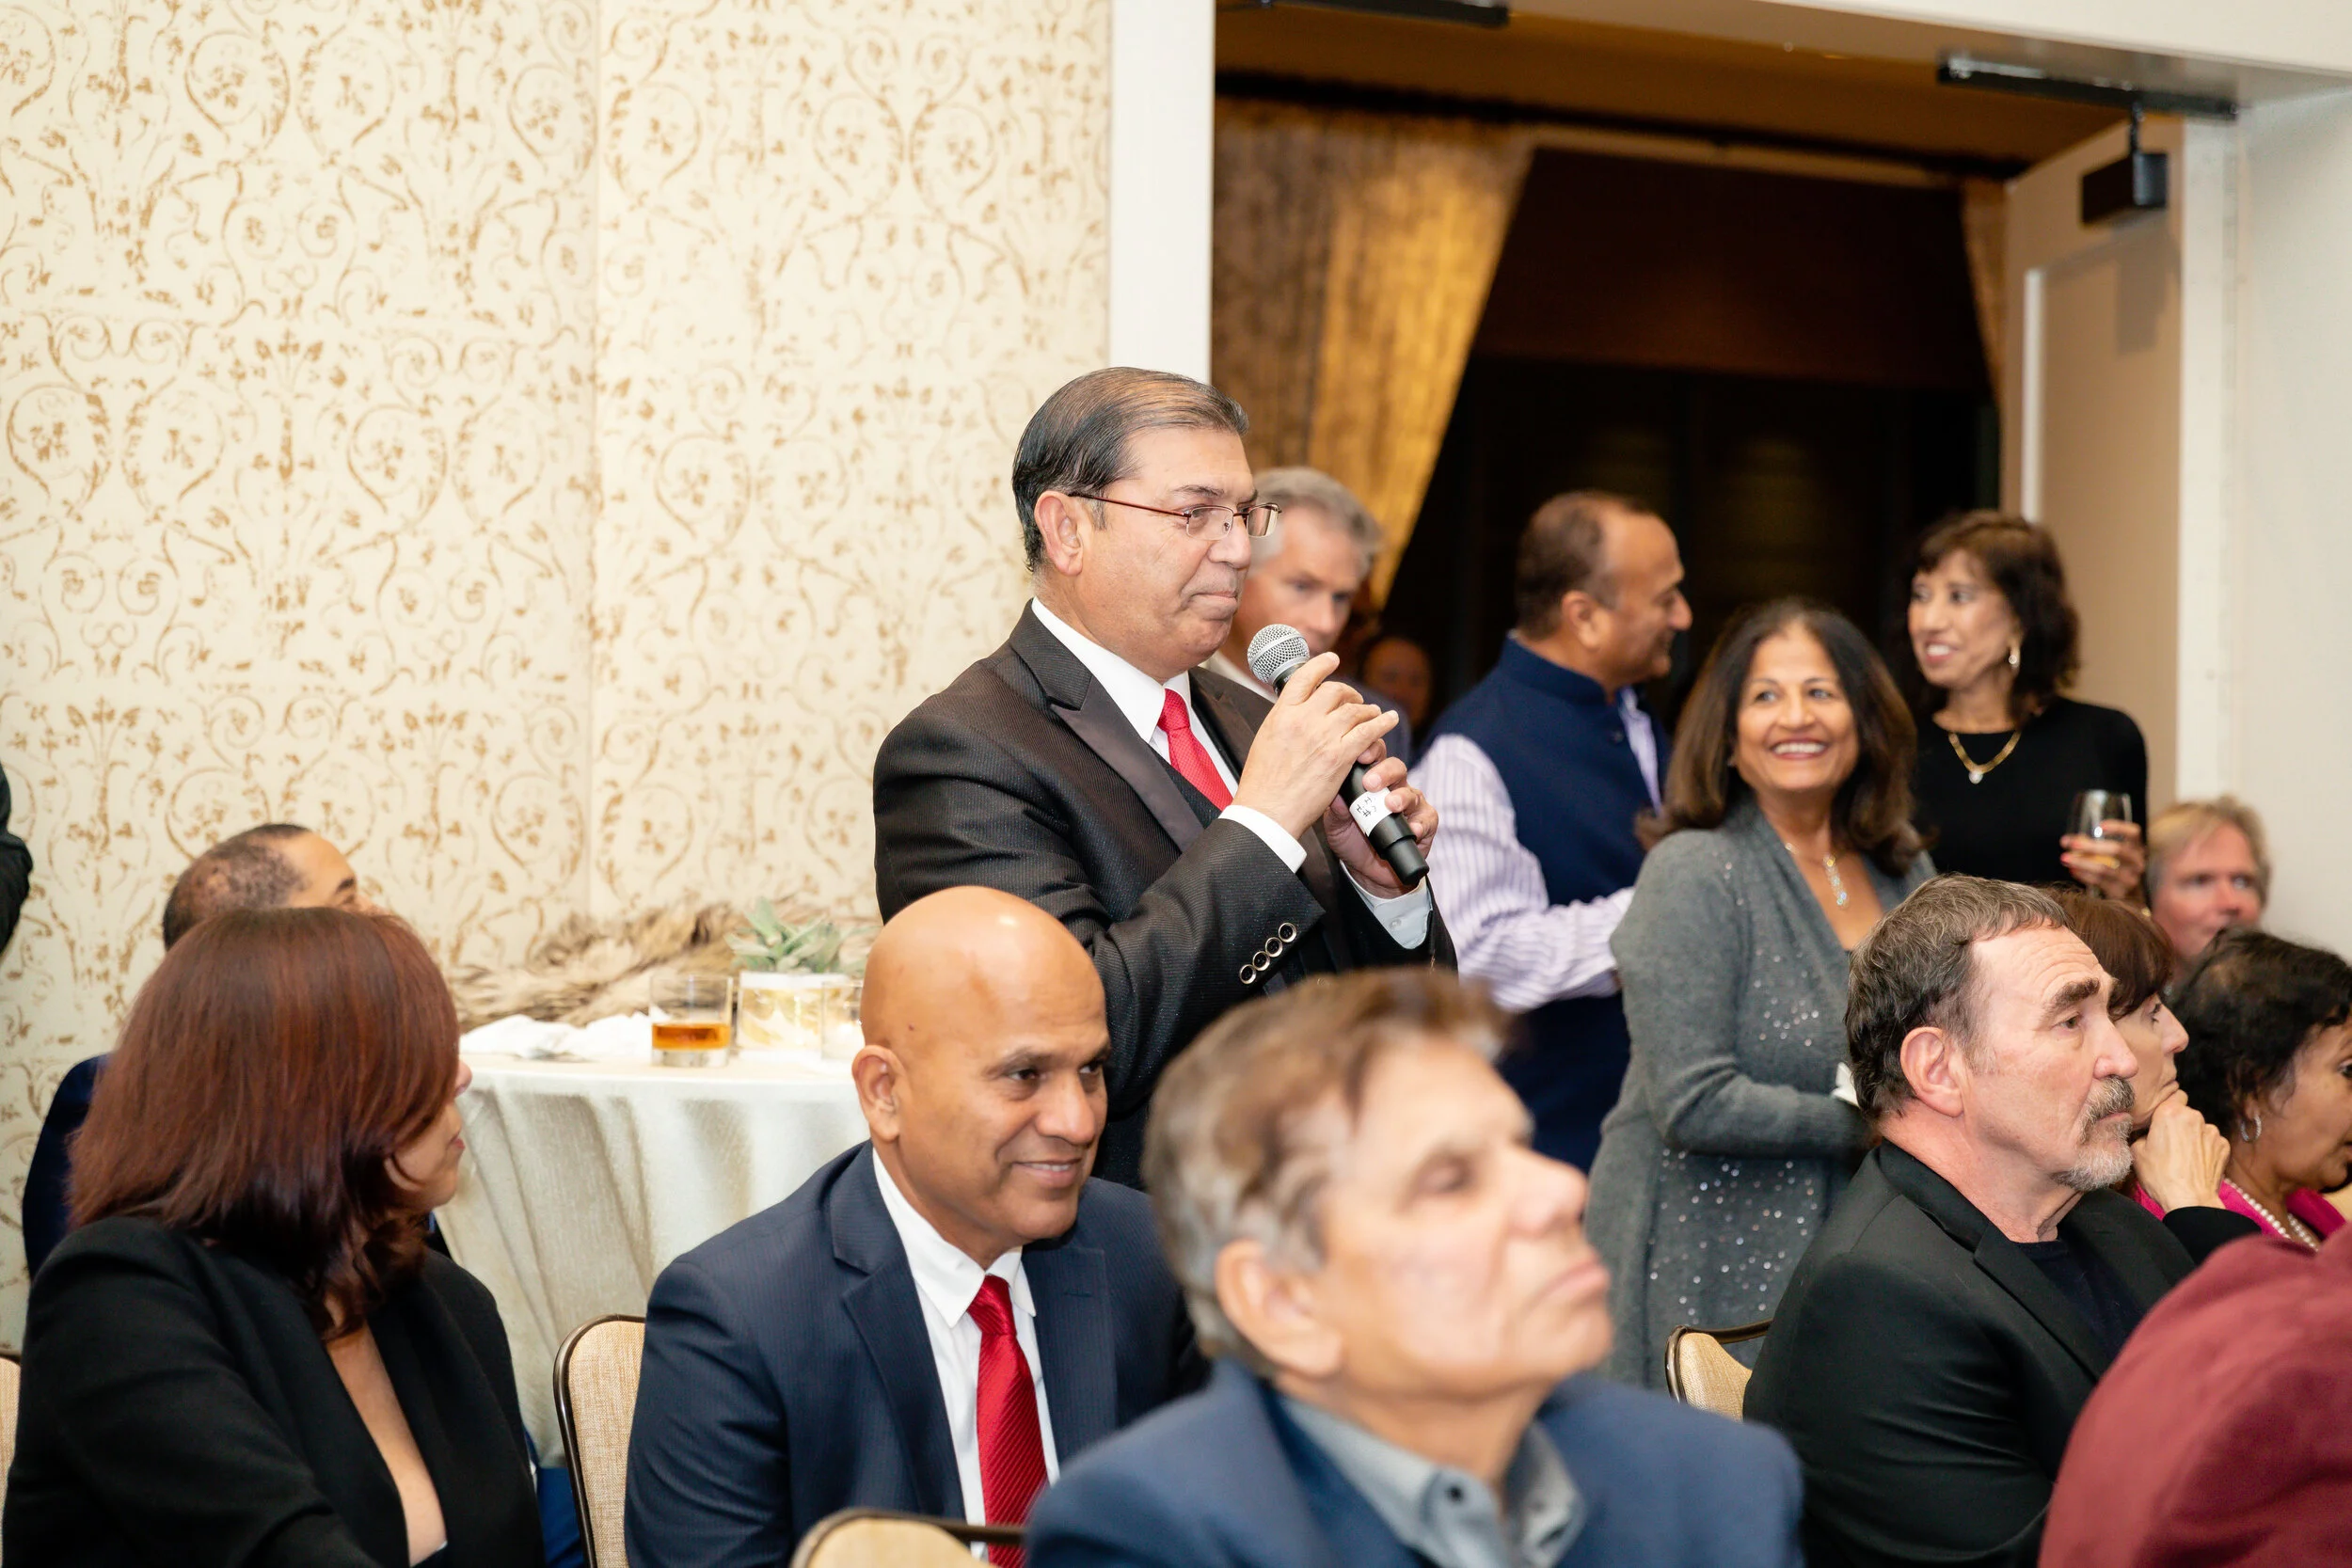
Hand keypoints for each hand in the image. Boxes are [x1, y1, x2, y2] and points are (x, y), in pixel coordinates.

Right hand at [1232, 652, 1397, 838]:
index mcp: (1281, 714)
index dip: (1322, 664)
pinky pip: (1368, 732)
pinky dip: (1382, 723)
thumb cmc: (1262, 784)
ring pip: (1355, 710)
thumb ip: (1284, 722)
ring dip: (1368, 710)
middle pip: (1335, 692)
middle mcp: (1303, 719)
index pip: (1305, 677)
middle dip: (1350, 694)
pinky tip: (1389, 720)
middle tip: (1355, 700)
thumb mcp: (1265, 740)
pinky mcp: (1340, 756)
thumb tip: (1297, 714)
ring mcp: (1323, 737)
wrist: (1267, 811)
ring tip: (1373, 713)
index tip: (1332, 659)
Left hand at [1321, 748, 1437, 896]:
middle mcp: (1395, 787)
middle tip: (1370, 784)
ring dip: (1402, 797)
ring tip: (1390, 806)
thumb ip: (1336, 811)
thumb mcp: (1337, 826)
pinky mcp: (1426, 824)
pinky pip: (1427, 819)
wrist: (1367, 871)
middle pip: (1396, 768)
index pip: (1375, 755)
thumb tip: (1335, 796)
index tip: (1360, 756)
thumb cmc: (1352, 840)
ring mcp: (1412, 804)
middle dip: (1384, 772)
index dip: (1371, 750)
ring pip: (1412, 793)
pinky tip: (1412, 830)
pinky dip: (1420, 824)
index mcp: (1373, 779)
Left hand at [2062, 819, 2144, 901]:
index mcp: (2136, 848)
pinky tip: (2073, 870)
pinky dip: (2083, 875)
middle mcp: (2137, 863)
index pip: (2133, 833)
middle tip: (2072, 844)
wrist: (2129, 897)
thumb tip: (2066, 841)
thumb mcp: (2107, 854)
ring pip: (2104, 868)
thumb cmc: (2114, 868)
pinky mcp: (2121, 893)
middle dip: (2092, 846)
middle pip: (2117, 850)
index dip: (2119, 827)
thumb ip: (2087, 844)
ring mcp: (2131, 879)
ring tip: (2065, 858)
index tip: (2100, 826)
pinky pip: (2099, 882)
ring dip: (2082, 862)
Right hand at [2132, 1088, 2230, 1211]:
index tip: (2161, 1121)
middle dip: (2178, 1124)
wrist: (2190, 1200)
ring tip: (2184, 1157)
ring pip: (2199, 1128)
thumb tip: (2145, 1132)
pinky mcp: (2224, 1146)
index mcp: (2169, 1112)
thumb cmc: (2160, 1176)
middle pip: (2186, 1114)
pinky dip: (2205, 1149)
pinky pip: (2211, 1142)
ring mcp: (2212, 1131)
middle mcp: (2194, 1116)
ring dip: (2193, 1137)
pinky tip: (2196, 1163)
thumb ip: (2141, 1134)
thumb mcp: (2135, 1152)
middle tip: (2168, 1144)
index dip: (2166, 1108)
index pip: (2173, 1095)